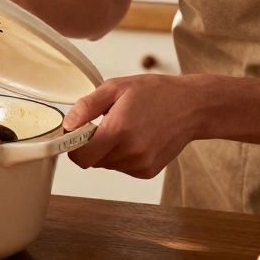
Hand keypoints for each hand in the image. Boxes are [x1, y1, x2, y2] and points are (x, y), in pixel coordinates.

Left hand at [63, 74, 204, 178]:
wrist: (192, 106)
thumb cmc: (155, 93)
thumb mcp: (116, 87)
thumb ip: (86, 107)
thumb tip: (67, 125)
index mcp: (119, 131)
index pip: (80, 157)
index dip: (73, 146)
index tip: (77, 133)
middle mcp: (131, 152)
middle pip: (92, 160)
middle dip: (92, 144)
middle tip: (106, 122)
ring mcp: (141, 165)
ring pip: (106, 164)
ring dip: (108, 149)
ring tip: (126, 127)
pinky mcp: (147, 171)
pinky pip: (121, 167)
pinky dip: (122, 155)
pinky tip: (136, 137)